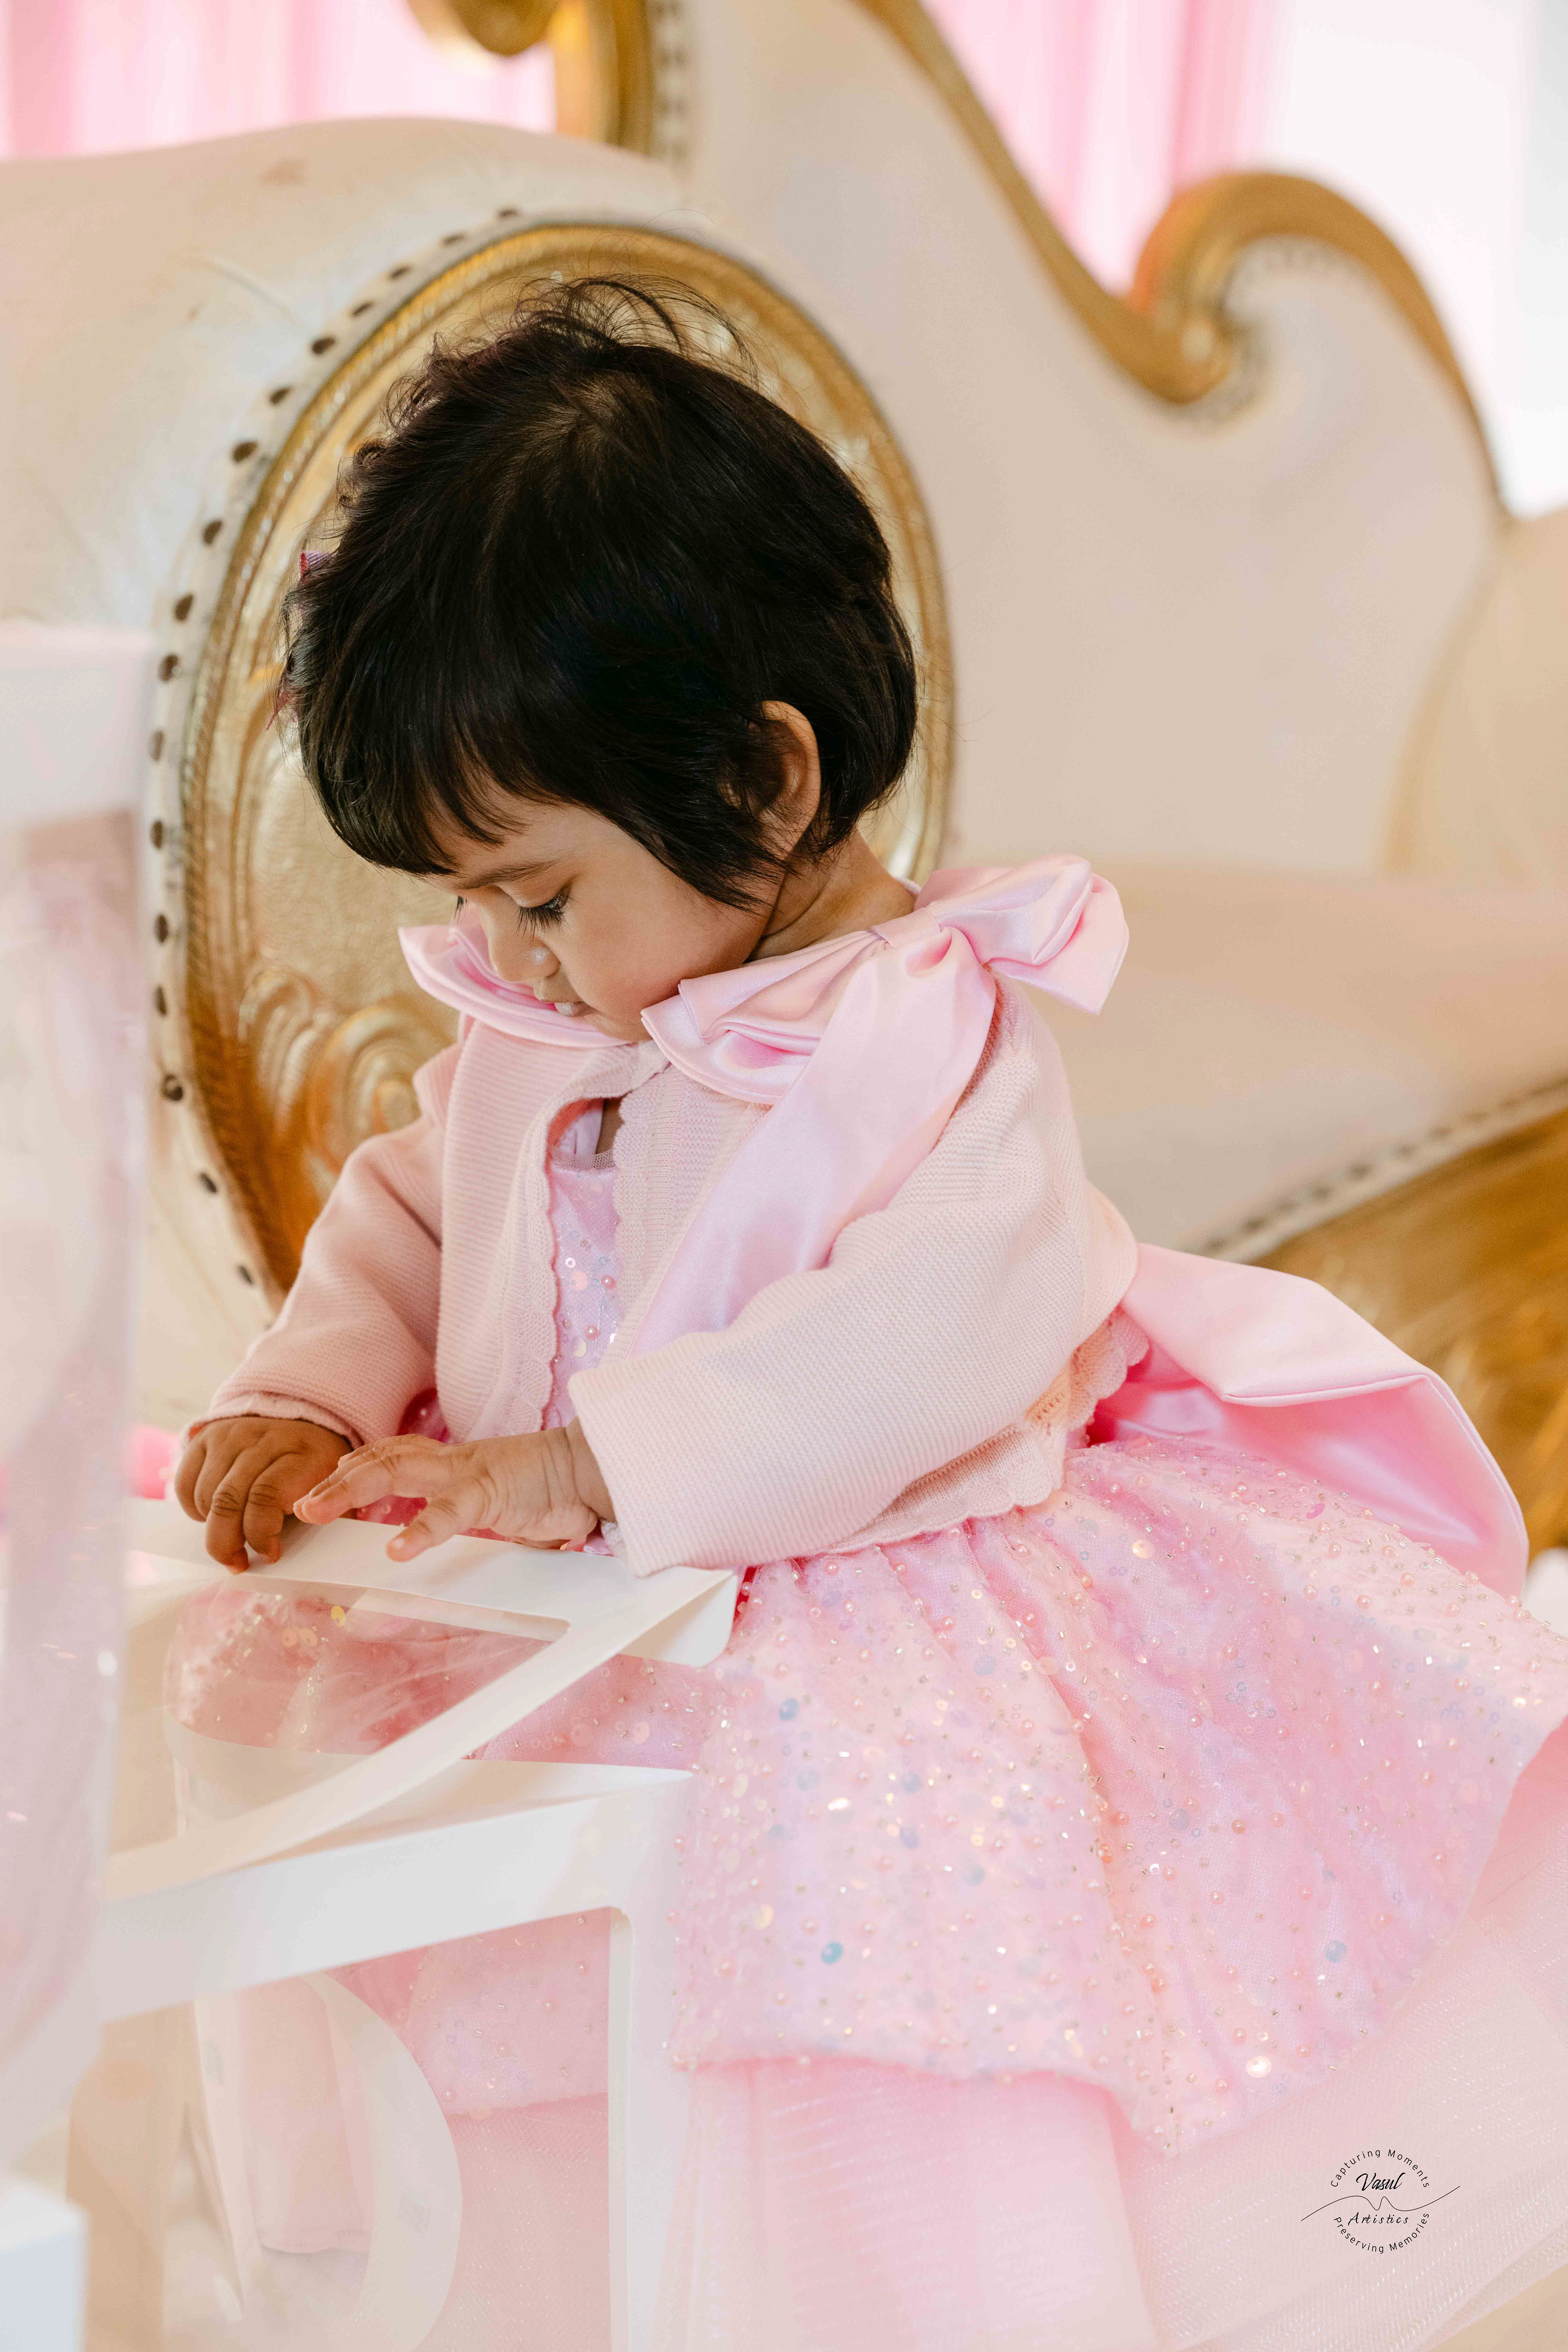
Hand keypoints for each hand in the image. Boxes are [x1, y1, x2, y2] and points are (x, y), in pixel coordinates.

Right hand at [175, 1416, 351, 1569]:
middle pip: (227, 1500)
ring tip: (232, 1535)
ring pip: (204, 1496)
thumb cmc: (317, 1470)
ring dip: (213, 1527)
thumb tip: (281, 1556)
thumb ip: (319, 1519)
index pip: (267, 1495)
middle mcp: (263, 1439)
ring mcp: (231, 1435)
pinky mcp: (206, 1436)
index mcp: (303, 1453)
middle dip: (226, 1543)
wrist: (302, 1423)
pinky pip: (184, 1485)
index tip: (270, 1555)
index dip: (260, 1533)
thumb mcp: (333, 1491)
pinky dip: (194, 1510)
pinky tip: (214, 1514)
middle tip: (237, 1564)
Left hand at [295, 1422, 613, 1562]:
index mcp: (454, 1464)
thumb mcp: (496, 1505)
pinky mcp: (492, 1492)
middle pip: (381, 1459)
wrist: (594, 1471)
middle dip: (335, 1480)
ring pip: (397, 1470)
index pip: (393, 1455)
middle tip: (299, 1506)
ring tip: (317, 1511)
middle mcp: (453, 1461)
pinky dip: (421, 1529)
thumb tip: (443, 1542)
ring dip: (350, 1489)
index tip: (322, 1485)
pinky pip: (450, 1511)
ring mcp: (469, 1473)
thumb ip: (468, 1516)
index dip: (355, 1467)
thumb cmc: (549, 1491)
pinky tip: (397, 1550)